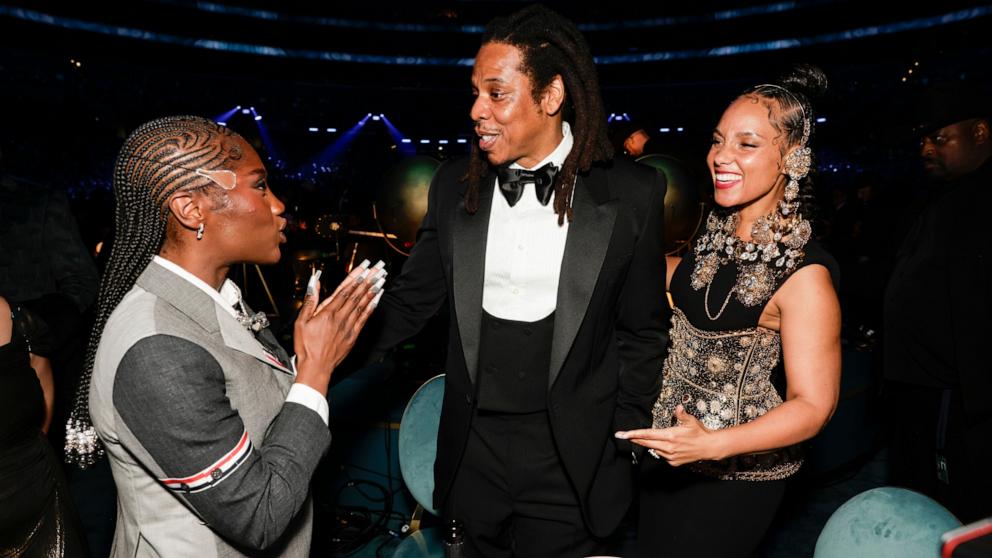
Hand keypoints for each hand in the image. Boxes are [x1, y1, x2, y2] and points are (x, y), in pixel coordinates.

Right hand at [293, 264, 382, 394]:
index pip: (345, 291)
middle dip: (368, 280)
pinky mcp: (353, 335)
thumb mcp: (302, 322)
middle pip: (356, 295)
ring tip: (381, 279)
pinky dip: (371, 307)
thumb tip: (314, 284)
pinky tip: (377, 298)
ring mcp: (348, 327)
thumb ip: (310, 301)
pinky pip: (364, 318)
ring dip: (372, 290)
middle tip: (378, 269)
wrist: (316, 367)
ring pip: (362, 304)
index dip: (356, 278)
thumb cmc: (307, 346)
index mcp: (328, 313)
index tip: (364, 269)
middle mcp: (340, 318)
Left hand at [614, 405, 722, 466]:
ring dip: (650, 444)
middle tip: (622, 436)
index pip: (647, 434)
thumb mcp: (691, 421)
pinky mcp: (673, 462)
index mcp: (671, 436)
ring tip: (654, 438)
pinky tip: (668, 445)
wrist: (709, 447)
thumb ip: (682, 415)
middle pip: (646, 443)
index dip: (634, 434)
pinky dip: (661, 450)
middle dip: (634, 439)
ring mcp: (671, 456)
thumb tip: (678, 408)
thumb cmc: (700, 432)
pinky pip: (662, 455)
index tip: (623, 434)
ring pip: (654, 449)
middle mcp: (669, 447)